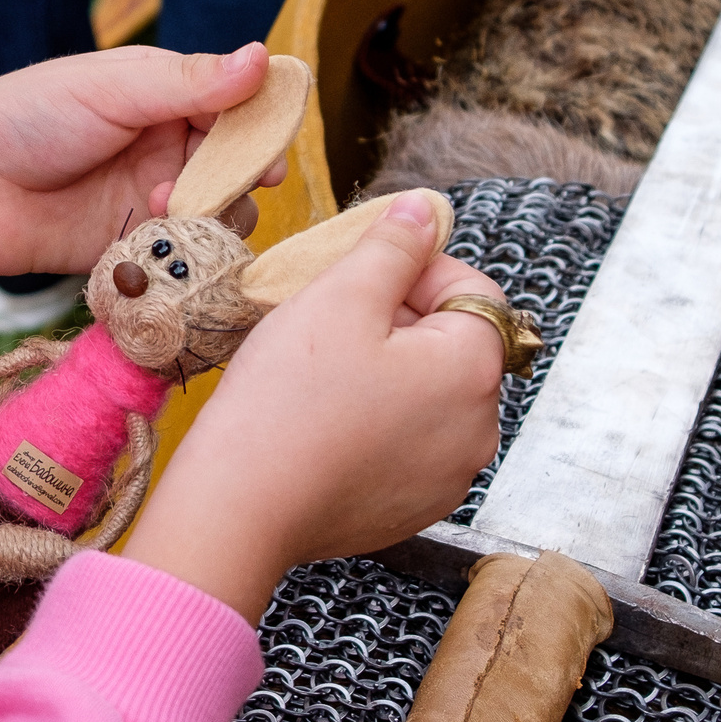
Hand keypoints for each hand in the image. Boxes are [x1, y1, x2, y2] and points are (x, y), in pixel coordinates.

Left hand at [0, 43, 278, 317]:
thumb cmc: (27, 118)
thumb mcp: (112, 89)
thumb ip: (189, 82)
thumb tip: (262, 57)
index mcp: (165, 93)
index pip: (239, 104)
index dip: (260, 125)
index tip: (266, 146)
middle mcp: (168, 144)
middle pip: (240, 164)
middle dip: (240, 175)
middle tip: (232, 183)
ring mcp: (154, 198)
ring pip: (222, 213)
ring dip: (210, 213)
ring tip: (166, 205)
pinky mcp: (135, 247)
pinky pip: (184, 256)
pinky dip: (182, 250)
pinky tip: (149, 234)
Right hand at [118, 191, 505, 622]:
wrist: (241, 506)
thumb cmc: (287, 400)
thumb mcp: (339, 297)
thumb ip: (392, 246)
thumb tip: (424, 212)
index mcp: (474, 370)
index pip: (474, 290)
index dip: (416, 269)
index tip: (360, 276)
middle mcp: (479, 429)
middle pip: (453, 345)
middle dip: (399, 322)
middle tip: (328, 322)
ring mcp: (449, 476)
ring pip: (428, 394)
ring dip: (386, 372)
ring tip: (320, 373)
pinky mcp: (414, 509)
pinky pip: (407, 444)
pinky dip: (375, 423)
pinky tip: (323, 421)